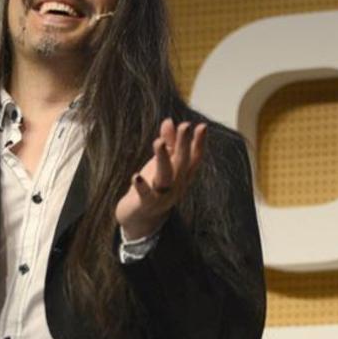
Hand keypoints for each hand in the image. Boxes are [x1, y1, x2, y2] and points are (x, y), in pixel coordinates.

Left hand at [115, 118, 206, 240]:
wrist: (139, 217)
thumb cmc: (153, 186)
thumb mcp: (162, 163)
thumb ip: (168, 143)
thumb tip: (169, 120)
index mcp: (182, 175)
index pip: (194, 158)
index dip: (199, 143)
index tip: (202, 127)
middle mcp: (176, 186)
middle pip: (182, 164)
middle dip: (184, 145)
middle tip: (185, 126)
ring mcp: (163, 197)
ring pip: (166, 177)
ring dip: (163, 159)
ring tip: (159, 143)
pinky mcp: (146, 204)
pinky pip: (146, 196)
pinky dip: (142, 187)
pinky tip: (135, 176)